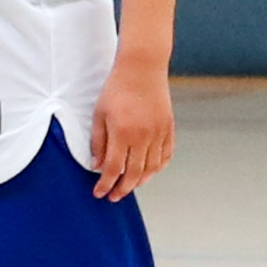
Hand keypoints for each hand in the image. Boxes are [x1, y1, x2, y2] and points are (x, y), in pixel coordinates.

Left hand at [90, 61, 178, 200]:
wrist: (142, 70)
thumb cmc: (116, 90)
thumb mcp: (99, 114)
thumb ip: (98, 142)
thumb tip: (97, 167)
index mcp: (122, 134)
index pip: (113, 169)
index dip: (106, 184)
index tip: (99, 194)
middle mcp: (142, 137)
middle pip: (134, 173)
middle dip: (123, 188)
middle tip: (114, 197)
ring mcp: (158, 134)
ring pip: (152, 168)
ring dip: (141, 181)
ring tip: (130, 186)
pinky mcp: (168, 129)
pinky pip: (165, 155)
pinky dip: (158, 167)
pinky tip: (149, 172)